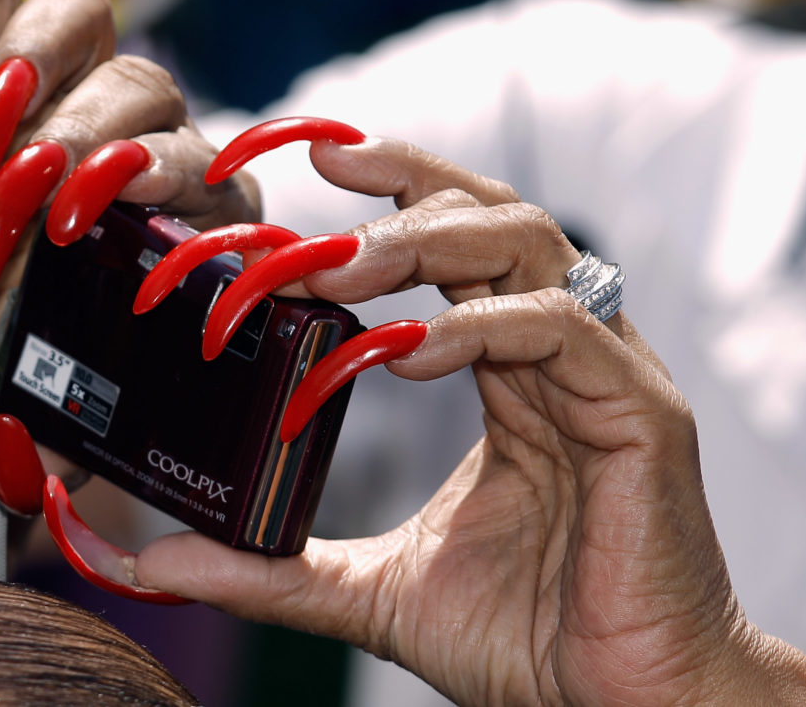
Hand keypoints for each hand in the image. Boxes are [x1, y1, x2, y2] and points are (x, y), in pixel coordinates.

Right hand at [0, 0, 257, 453]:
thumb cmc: (33, 381)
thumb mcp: (67, 404)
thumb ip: (88, 414)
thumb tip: (79, 460)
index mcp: (200, 221)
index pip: (217, 168)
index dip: (169, 180)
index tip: (110, 214)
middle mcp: (149, 149)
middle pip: (150, 94)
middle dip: (91, 139)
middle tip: (34, 203)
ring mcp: (69, 107)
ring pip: (87, 39)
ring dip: (36, 71)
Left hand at [133, 137, 789, 705]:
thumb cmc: (530, 639)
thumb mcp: (379, 591)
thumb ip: (279, 568)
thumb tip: (161, 560)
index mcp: (513, 373)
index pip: (460, 246)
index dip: (396, 196)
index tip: (312, 166)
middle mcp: (563, 355)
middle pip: (497, 218)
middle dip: (410, 189)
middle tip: (319, 180)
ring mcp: (609, 376)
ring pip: (532, 250)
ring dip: (433, 239)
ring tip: (344, 266)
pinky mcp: (644, 416)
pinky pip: (564, 332)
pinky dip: (481, 327)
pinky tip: (411, 352)